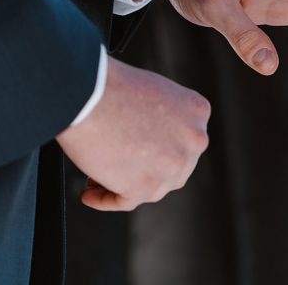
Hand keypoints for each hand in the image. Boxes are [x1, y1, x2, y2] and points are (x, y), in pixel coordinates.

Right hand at [56, 58, 210, 210]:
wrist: (89, 91)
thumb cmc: (111, 85)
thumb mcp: (155, 90)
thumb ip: (165, 116)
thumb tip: (152, 142)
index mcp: (198, 112)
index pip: (183, 141)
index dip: (160, 148)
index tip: (139, 150)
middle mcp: (194, 140)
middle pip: (173, 166)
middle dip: (148, 170)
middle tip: (117, 166)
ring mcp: (172, 165)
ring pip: (152, 187)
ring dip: (126, 186)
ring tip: (96, 181)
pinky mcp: (144, 186)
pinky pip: (124, 202)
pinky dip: (105, 200)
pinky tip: (89, 195)